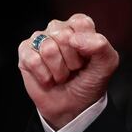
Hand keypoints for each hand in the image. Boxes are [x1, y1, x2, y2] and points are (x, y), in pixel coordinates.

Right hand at [18, 13, 118, 129]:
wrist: (73, 108)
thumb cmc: (89, 82)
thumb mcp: (107, 65)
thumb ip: (101, 46)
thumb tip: (74, 38)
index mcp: (79, 26)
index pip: (80, 23)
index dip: (85, 46)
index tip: (87, 58)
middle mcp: (58, 28)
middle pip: (63, 36)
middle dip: (71, 60)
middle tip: (73, 69)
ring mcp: (40, 39)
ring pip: (47, 48)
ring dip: (58, 70)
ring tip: (61, 75)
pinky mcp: (25, 52)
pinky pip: (32, 59)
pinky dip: (44, 75)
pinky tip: (48, 79)